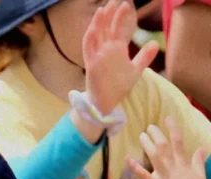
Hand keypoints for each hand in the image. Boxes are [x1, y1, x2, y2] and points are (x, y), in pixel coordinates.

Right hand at [83, 0, 157, 114]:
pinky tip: (93, 29)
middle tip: (113, 0)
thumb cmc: (118, 88)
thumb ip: (144, 57)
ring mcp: (98, 57)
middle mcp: (106, 51)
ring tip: (102, 10)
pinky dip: (90, 39)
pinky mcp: (91, 65)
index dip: (122, 18)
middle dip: (109, 15)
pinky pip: (88, 50)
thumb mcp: (135, 71)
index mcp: (116, 50)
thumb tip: (155, 43)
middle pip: (106, 29)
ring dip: (98, 23)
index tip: (126, 4)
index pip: (119, 30)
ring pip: (96, 36)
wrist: (107, 104)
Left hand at [129, 118, 209, 178]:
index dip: (172, 128)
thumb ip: (198, 160)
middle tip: (150, 126)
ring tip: (142, 135)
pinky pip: (143, 175)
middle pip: (164, 146)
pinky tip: (127, 158)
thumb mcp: (200, 174)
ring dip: (147, 144)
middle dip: (157, 134)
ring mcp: (163, 175)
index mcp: (184, 163)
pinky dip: (135, 166)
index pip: (178, 141)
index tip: (167, 118)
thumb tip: (202, 148)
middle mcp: (173, 166)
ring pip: (154, 156)